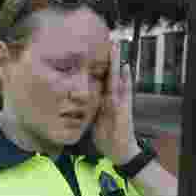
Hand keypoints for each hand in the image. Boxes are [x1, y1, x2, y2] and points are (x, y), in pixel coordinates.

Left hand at [92, 41, 138, 164]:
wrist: (120, 152)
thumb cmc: (106, 138)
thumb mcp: (91, 122)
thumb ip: (83, 113)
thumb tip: (69, 106)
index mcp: (102, 102)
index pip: (97, 81)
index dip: (93, 68)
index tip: (88, 53)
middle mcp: (112, 99)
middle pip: (107, 76)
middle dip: (106, 60)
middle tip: (105, 43)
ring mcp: (120, 102)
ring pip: (117, 79)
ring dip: (117, 64)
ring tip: (115, 48)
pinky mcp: (125, 108)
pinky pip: (127, 92)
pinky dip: (127, 79)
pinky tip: (126, 67)